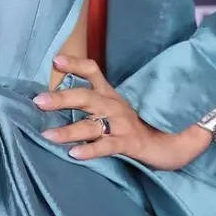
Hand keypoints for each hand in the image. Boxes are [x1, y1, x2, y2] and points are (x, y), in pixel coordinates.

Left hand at [32, 54, 213, 169]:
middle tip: (38, 102)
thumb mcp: (116, 109)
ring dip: (69, 130)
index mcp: (111, 95)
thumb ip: (93, 104)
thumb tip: (59, 101)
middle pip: (86, 97)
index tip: (55, 61)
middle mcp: (115, 105)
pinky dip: (91, 150)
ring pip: (92, 124)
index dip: (74, 64)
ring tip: (48, 136)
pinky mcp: (130, 143)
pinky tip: (74, 154)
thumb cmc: (141, 125)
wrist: (176, 141)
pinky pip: (107, 146)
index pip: (92, 71)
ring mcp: (123, 124)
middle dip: (62, 98)